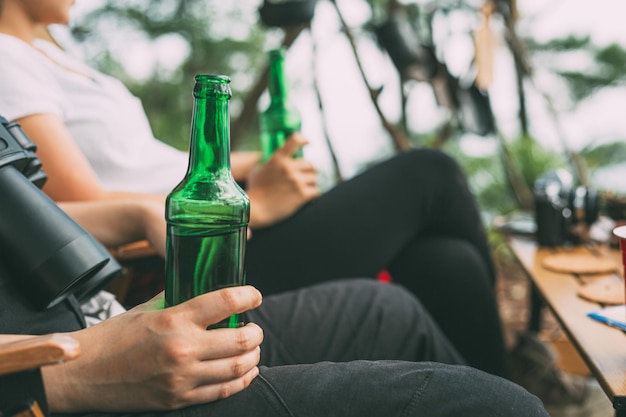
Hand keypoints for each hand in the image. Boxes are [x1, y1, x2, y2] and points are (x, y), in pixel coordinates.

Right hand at [43, 286, 263, 411]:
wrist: (81, 375)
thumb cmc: (112, 338)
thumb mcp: (145, 309)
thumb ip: (176, 299)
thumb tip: (200, 288)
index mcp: (174, 320)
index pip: (224, 302)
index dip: (248, 296)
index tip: (255, 295)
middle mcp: (182, 349)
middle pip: (241, 339)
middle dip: (256, 332)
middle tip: (255, 328)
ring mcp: (181, 378)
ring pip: (237, 368)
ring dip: (253, 357)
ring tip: (253, 349)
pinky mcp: (178, 399)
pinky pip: (222, 391)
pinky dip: (241, 380)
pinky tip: (246, 372)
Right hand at [246, 134, 319, 227]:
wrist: (256, 209)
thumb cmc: (255, 191)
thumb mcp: (258, 170)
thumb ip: (268, 163)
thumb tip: (275, 160)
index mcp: (278, 159)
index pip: (295, 140)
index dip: (303, 140)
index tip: (307, 142)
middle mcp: (289, 168)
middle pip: (310, 164)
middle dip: (308, 171)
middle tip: (305, 177)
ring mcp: (296, 181)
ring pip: (314, 178)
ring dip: (311, 184)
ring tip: (305, 189)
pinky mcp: (302, 194)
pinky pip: (315, 191)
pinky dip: (313, 194)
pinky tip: (308, 198)